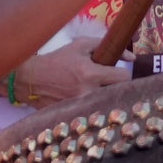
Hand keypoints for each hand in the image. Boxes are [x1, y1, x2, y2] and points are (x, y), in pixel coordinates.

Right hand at [6, 45, 124, 106]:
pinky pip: (96, 112)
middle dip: (116, 87)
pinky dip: (95, 106)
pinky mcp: (78, 116)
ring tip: (98, 91)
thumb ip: (103, 46)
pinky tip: (88, 101)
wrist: (32, 79)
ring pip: (108, 103)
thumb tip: (131, 57)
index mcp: (90, 73)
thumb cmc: (57, 59)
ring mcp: (83, 107)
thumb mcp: (79, 46)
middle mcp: (89, 92)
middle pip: (118, 93)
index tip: (117, 72)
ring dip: (107, 97)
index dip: (123, 73)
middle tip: (109, 83)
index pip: (123, 77)